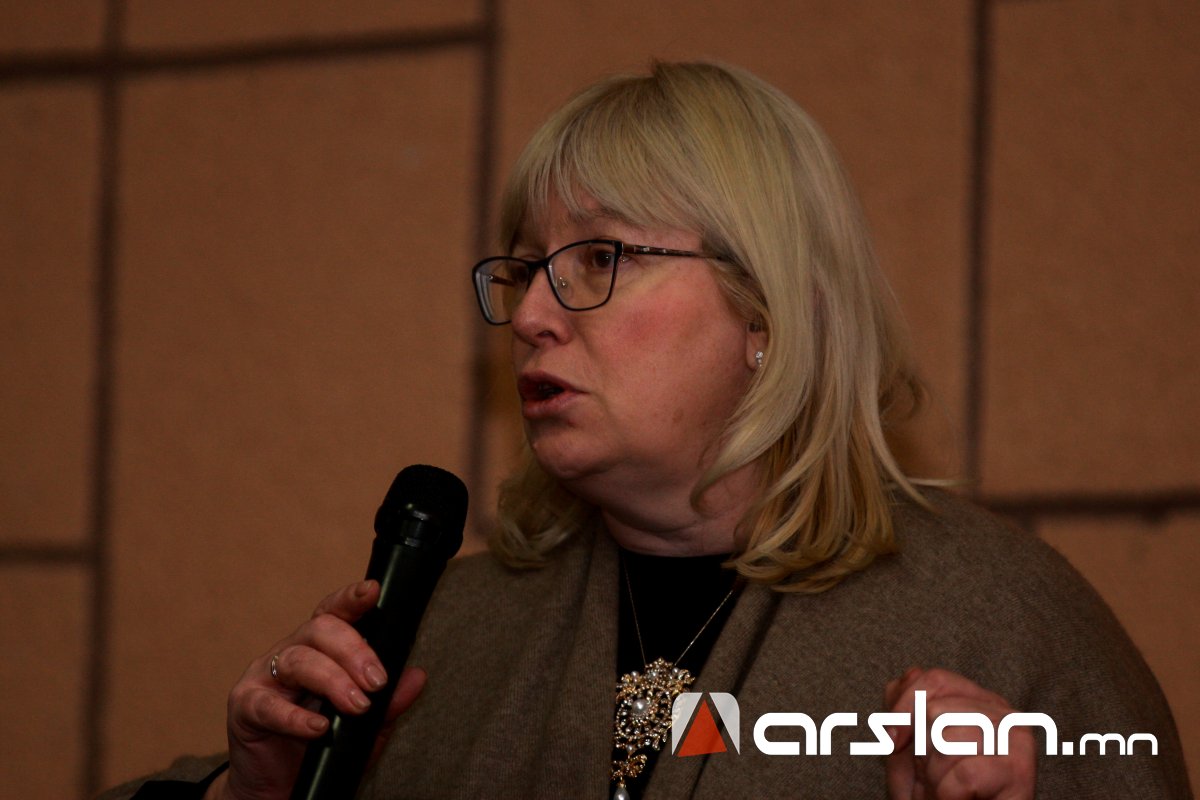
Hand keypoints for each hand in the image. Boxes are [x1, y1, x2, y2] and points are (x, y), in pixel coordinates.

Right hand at [206, 580, 426, 799]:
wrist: (281, 788)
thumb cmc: (321, 748)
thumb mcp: (364, 728)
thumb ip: (389, 703)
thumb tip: (417, 677)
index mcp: (319, 648)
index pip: (335, 612)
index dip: (351, 598)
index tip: (372, 591)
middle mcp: (291, 652)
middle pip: (320, 629)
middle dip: (354, 651)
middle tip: (377, 681)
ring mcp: (264, 676)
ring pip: (299, 660)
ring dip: (333, 681)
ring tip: (357, 706)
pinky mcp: (245, 707)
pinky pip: (268, 704)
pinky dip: (295, 716)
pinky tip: (318, 727)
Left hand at [885, 667, 1034, 799]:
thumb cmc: (942, 792)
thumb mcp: (913, 750)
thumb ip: (905, 711)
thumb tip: (910, 673)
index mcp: (980, 700)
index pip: (935, 680)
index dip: (904, 709)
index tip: (891, 742)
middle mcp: (1004, 713)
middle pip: (936, 710)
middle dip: (923, 752)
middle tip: (937, 776)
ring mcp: (1017, 738)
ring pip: (947, 740)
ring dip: (936, 776)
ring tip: (950, 789)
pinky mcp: (1021, 771)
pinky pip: (963, 775)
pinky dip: (948, 794)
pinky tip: (962, 799)